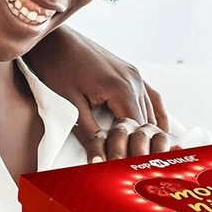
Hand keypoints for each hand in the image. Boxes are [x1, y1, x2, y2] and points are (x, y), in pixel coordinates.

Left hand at [25, 27, 168, 161]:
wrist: (51, 39)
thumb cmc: (55, 68)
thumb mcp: (71, 105)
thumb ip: (89, 135)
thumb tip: (100, 161)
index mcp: (122, 89)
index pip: (138, 132)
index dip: (133, 154)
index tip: (129, 172)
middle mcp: (135, 81)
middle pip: (148, 125)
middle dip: (143, 148)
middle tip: (139, 171)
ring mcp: (134, 74)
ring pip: (151, 112)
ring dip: (149, 135)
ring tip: (147, 158)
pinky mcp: (129, 71)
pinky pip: (150, 96)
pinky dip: (156, 114)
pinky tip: (159, 129)